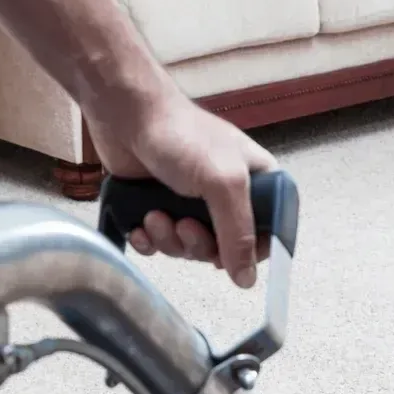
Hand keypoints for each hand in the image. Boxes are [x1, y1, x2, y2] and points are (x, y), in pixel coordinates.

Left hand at [88, 91, 276, 288]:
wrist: (126, 114)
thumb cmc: (181, 136)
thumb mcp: (224, 182)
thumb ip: (239, 233)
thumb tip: (246, 279)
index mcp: (256, 184)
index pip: (268, 234)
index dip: (249, 251)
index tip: (229, 255)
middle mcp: (227, 196)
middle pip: (224, 249)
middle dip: (199, 244)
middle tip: (184, 225)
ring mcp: (192, 204)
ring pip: (189, 249)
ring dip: (170, 240)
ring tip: (155, 215)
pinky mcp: (160, 209)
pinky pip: (160, 245)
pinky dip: (149, 240)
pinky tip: (140, 225)